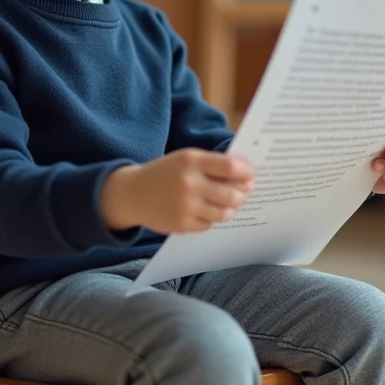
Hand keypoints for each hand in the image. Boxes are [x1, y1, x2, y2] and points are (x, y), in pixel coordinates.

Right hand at [101, 149, 255, 233]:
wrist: (133, 193)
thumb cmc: (166, 173)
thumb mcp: (186, 159)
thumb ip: (214, 164)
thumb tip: (247, 177)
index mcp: (191, 161)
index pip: (230, 167)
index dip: (246, 172)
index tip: (251, 175)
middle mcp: (189, 183)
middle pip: (231, 194)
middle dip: (242, 194)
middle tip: (243, 192)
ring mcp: (185, 206)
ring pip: (224, 212)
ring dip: (230, 208)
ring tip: (226, 202)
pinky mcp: (181, 225)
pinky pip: (210, 224)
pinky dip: (212, 218)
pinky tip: (205, 210)